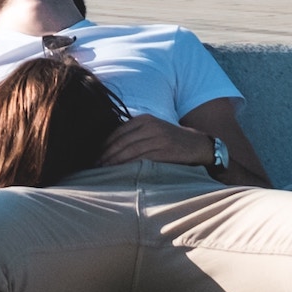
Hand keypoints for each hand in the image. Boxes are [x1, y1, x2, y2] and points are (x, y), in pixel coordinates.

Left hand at [96, 114, 214, 169]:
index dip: (105, 144)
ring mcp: (158, 138)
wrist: (196, 144)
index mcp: (144, 119)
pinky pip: (142, 159)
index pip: (118, 132)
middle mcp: (150, 126)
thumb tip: (109, 146)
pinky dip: (130, 166)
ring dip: (115, 162)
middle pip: (122, 142)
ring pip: (130, 151)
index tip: (95, 155)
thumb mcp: (152, 128)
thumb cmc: (169, 138)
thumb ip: (135, 133)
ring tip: (105, 170)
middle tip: (96, 165)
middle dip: (107, 154)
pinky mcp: (165, 151)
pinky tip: (121, 172)